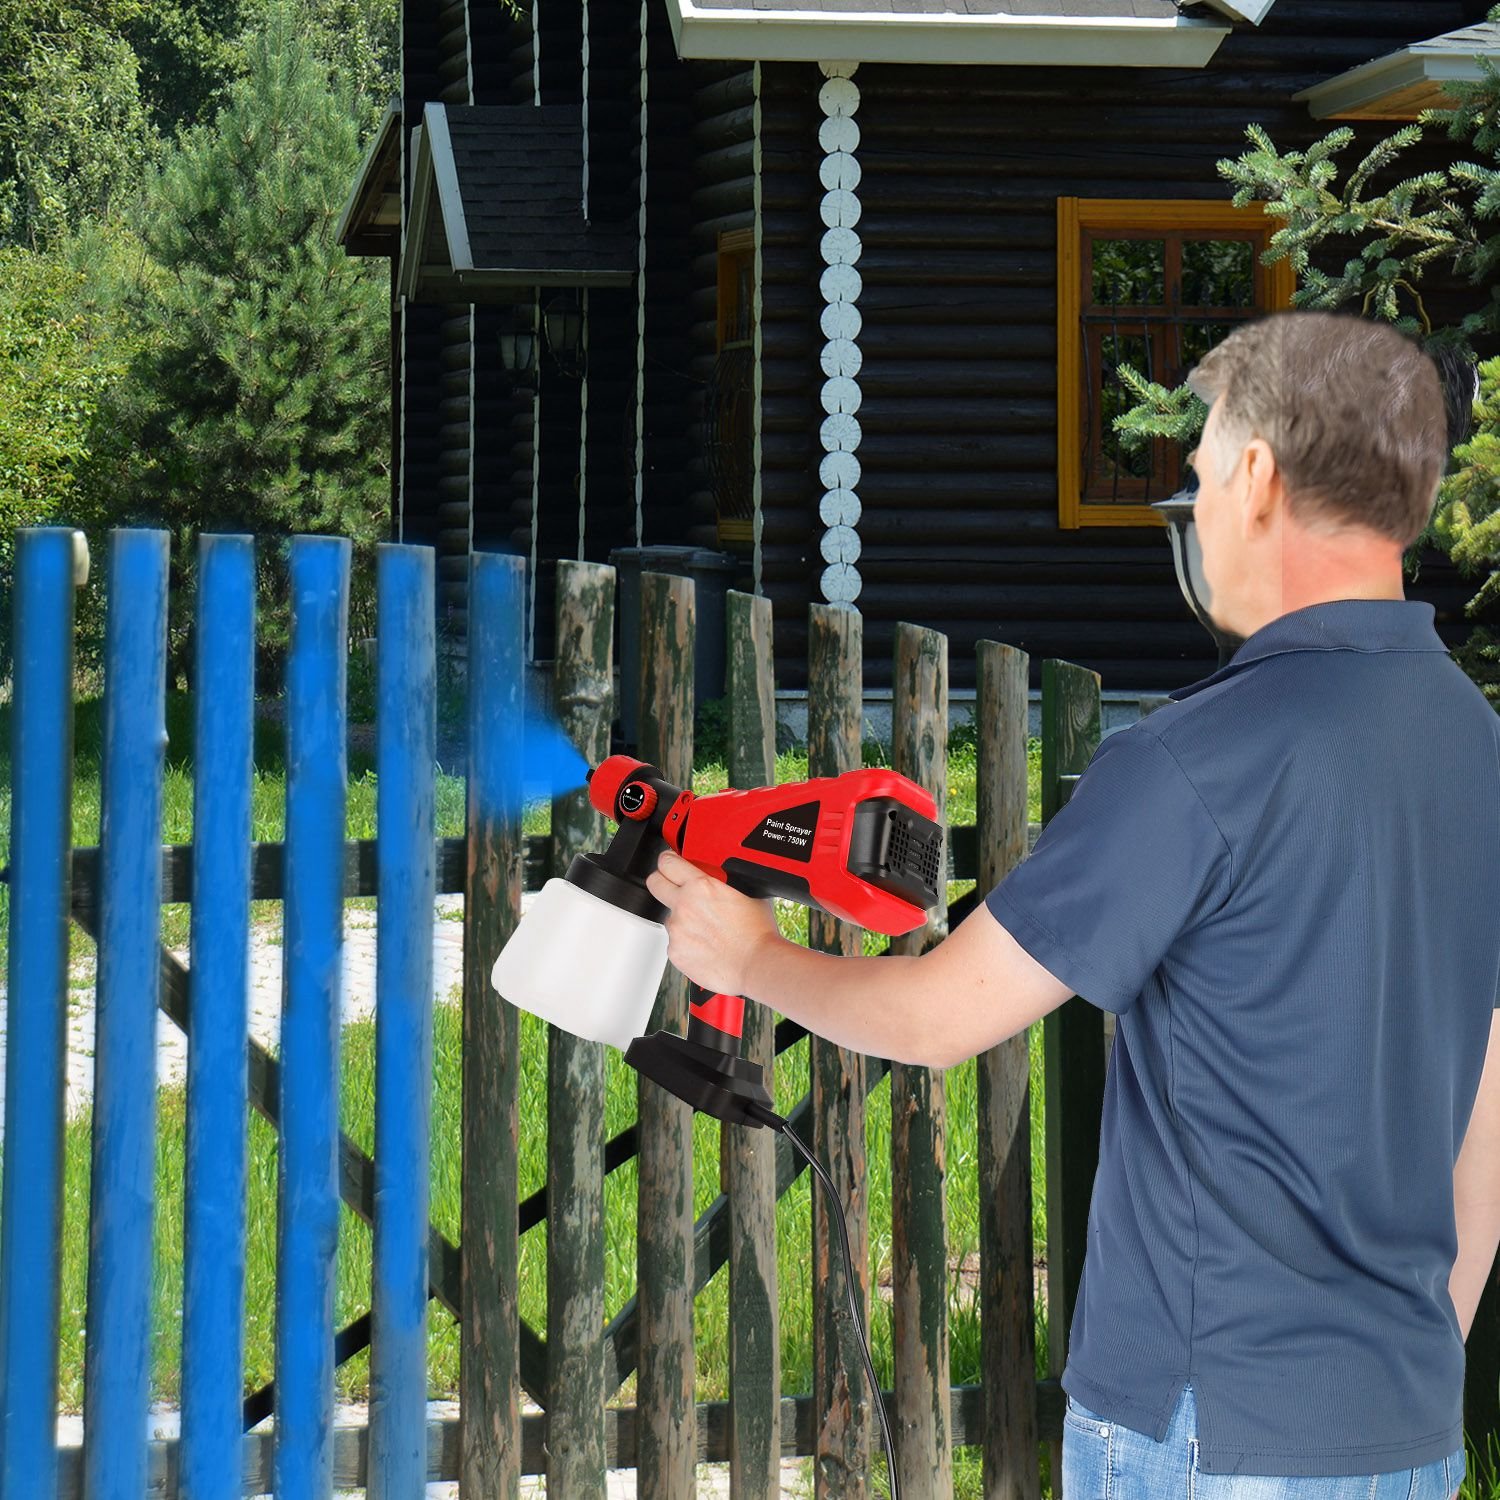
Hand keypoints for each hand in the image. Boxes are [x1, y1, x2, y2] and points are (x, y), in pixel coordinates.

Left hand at [643, 848, 781, 996]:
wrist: (756, 964)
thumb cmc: (756, 932)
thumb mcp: (746, 892)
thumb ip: (724, 883)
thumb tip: (720, 878)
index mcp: (701, 886)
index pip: (668, 862)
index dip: (668, 860)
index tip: (670, 862)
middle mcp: (683, 905)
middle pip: (655, 882)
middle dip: (662, 881)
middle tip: (673, 886)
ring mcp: (676, 930)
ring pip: (670, 917)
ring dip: (682, 919)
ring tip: (706, 930)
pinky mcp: (675, 952)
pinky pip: (675, 942)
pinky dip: (686, 943)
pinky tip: (706, 946)